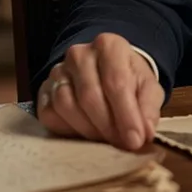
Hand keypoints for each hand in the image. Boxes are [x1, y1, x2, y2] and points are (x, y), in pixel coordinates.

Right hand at [37, 33, 160, 150]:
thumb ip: (148, 109)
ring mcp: (58, 71)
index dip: (126, 115)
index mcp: (109, 46)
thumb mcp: (148, 90)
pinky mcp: (43, 90)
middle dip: (107, 126)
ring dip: (88, 130)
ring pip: (66, 105)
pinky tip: (84, 135)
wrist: (107, 72)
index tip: (135, 140)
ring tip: (105, 140)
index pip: (116, 82)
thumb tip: (144, 133)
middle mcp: (79, 54)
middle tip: (121, 145)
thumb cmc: (130, 80)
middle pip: (89, 96)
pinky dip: (67, 130)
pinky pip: (49, 115)